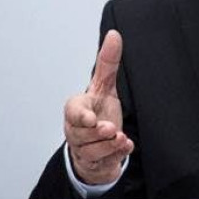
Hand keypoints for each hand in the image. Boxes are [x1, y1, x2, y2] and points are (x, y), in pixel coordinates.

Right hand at [64, 30, 133, 184]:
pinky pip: (104, 163)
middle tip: (110, 128)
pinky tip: (126, 147)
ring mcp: (85, 149)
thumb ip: (107, 63)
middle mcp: (77, 131)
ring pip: (92, 151)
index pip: (72, 111)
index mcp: (77, 110)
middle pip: (81, 134)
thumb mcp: (104, 86)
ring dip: (107, 146)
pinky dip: (115, 156)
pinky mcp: (96, 164)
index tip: (91, 118)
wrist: (99, 143)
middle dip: (96, 133)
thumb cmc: (98, 112)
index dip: (80, 115)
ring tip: (120, 138)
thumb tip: (114, 35)